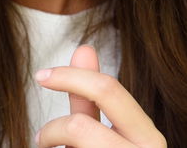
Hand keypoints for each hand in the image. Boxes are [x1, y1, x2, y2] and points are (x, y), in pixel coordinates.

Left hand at [34, 45, 165, 147]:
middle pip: (89, 112)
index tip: (42, 75)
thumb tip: (84, 48)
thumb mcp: (99, 136)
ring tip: (46, 144)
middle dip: (58, 114)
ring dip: (51, 135)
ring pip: (76, 130)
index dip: (70, 76)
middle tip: (39, 128)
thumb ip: (90, 99)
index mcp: (147, 136)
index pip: (109, 89)